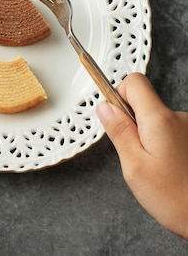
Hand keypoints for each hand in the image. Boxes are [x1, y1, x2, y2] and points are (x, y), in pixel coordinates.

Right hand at [97, 73, 187, 240]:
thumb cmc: (175, 199)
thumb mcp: (135, 167)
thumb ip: (119, 132)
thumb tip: (105, 107)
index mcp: (160, 120)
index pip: (134, 82)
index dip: (119, 95)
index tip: (115, 118)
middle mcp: (178, 117)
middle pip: (144, 101)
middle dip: (133, 122)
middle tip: (136, 154)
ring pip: (156, 119)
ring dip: (149, 137)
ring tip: (156, 167)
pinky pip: (169, 131)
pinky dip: (163, 145)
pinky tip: (167, 169)